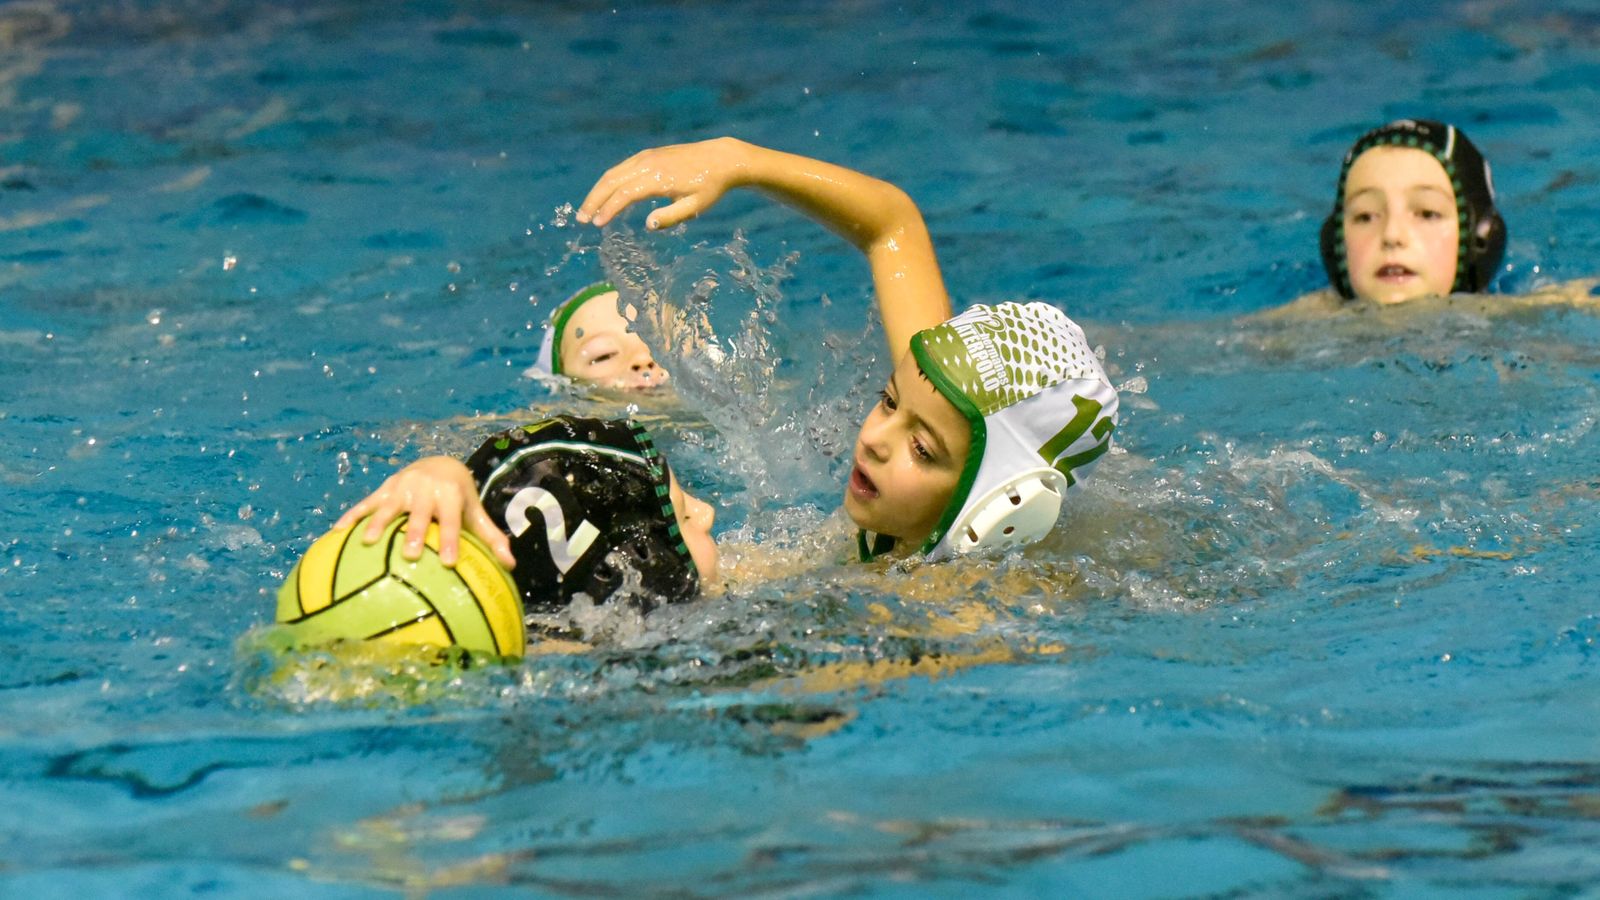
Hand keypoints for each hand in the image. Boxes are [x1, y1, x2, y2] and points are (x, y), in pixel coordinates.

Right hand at [332, 456, 515, 569]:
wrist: (439, 464)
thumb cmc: (459, 499)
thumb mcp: (475, 513)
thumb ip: (491, 539)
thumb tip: (510, 566)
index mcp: (450, 495)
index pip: (451, 521)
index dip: (451, 540)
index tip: (450, 563)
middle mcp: (425, 489)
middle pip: (419, 513)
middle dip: (416, 532)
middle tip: (411, 555)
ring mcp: (402, 487)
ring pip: (388, 506)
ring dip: (377, 523)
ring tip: (367, 542)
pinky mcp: (384, 488)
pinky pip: (366, 502)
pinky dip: (352, 515)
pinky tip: (336, 532)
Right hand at [577, 137, 748, 229]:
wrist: (721, 158)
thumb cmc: (710, 186)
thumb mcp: (696, 206)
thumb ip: (672, 217)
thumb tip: (648, 225)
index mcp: (659, 178)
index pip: (626, 194)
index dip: (609, 209)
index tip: (597, 224)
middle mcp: (649, 164)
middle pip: (612, 181)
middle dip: (594, 200)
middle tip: (582, 219)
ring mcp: (647, 157)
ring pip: (614, 173)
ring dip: (598, 191)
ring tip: (587, 210)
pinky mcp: (648, 154)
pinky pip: (622, 168)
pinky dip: (609, 181)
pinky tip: (604, 195)